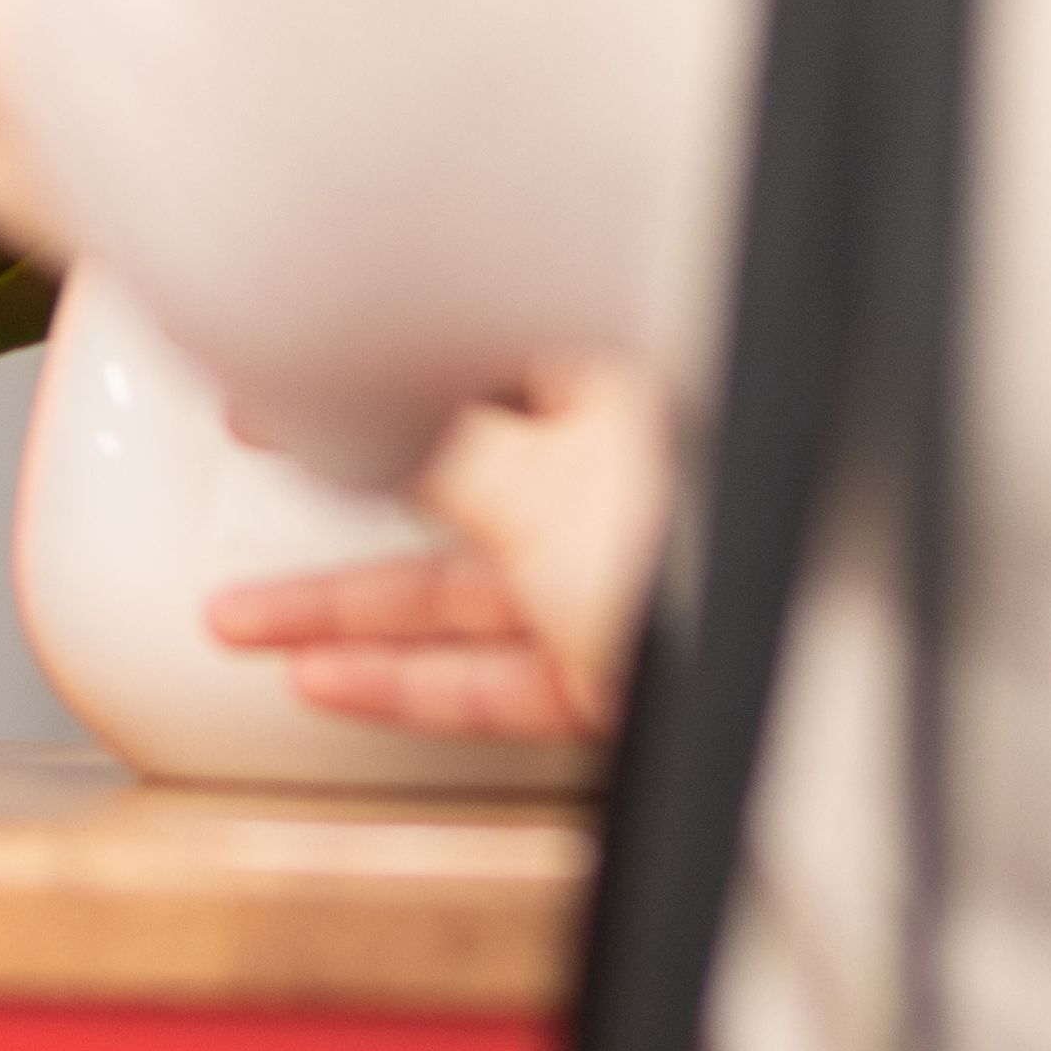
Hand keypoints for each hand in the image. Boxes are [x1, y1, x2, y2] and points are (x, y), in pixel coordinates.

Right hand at [209, 359, 673, 740]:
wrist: (806, 681)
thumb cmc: (713, 540)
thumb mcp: (534, 478)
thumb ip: (427, 445)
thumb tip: (336, 405)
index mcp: (621, 389)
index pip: (471, 369)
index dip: (369, 376)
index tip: (280, 394)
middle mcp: (627, 477)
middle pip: (457, 481)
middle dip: (338, 502)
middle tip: (251, 489)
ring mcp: (625, 581)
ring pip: (463, 589)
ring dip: (349, 615)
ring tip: (244, 623)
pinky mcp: (624, 672)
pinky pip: (496, 671)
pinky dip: (411, 680)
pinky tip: (331, 681)